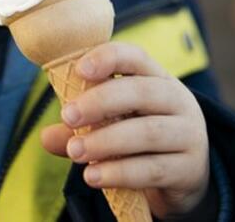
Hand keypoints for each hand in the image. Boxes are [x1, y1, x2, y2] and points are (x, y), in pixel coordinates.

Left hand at [39, 42, 209, 218]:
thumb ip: (83, 126)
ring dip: (105, 141)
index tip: (79, 69)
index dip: (108, 58)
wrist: (185, 178)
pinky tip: (92, 176)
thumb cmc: (142, 140)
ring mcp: (189, 135)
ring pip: (146, 132)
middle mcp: (179, 101)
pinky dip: (119, 172)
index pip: (137, 57)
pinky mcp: (189, 170)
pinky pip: (152, 169)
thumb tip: (46, 136)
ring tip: (74, 152)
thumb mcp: (116, 124)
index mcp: (158, 79)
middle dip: (100, 102)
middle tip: (67, 116)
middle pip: (142, 91)